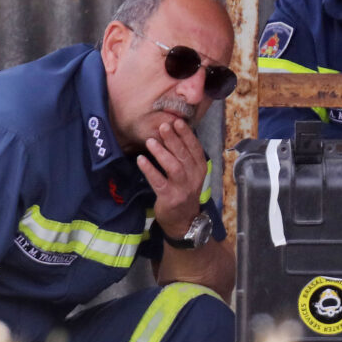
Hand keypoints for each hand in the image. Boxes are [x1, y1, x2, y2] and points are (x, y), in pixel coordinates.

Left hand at [137, 117, 208, 237]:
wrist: (184, 220)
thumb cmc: (184, 191)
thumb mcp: (191, 174)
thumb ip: (185, 156)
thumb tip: (172, 132)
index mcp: (200, 168)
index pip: (195, 148)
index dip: (187, 134)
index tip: (177, 121)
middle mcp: (194, 177)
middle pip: (184, 155)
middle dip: (173, 139)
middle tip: (163, 126)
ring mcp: (183, 188)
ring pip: (174, 167)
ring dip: (162, 153)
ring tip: (150, 141)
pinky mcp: (170, 198)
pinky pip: (159, 181)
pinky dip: (150, 170)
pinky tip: (141, 160)